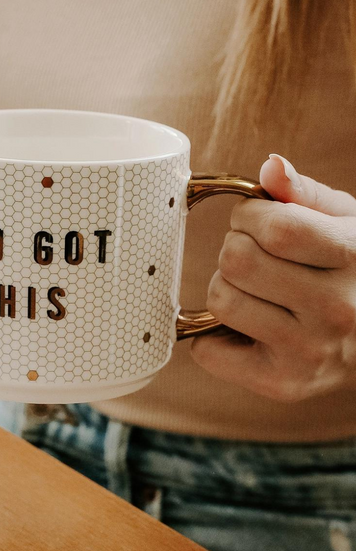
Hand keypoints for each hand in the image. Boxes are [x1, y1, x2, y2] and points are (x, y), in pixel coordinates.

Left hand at [191, 154, 355, 401]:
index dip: (249, 215)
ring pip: (222, 300)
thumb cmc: (354, 272)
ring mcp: (310, 351)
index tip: (254, 219)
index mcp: (353, 258)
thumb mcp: (346, 222)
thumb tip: (270, 167)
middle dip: (234, 246)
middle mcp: (336, 309)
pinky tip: (243, 323)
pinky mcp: (284, 384)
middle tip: (253, 253)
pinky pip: (209, 351)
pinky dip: (211, 334)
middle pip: (238, 261)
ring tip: (252, 288)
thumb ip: (305, 194)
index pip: (274, 227)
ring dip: (225, 286)